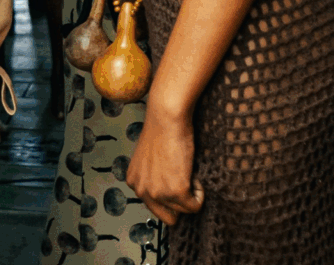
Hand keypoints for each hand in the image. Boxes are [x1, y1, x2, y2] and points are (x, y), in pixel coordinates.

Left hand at [126, 97, 203, 226]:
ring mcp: (157, 192)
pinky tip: (193, 173)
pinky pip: (195, 205)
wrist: (166, 116)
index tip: (174, 177)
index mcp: (134, 182)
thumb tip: (166, 193)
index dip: (170, 194)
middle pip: (167, 217)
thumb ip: (153, 177)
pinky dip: (200, 194)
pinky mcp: (176, 190)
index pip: (155, 206)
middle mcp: (141, 190)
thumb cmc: (161, 130)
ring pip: (183, 211)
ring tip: (187, 170)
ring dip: (190, 194)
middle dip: (179, 204)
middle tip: (184, 180)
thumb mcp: (149, 159)